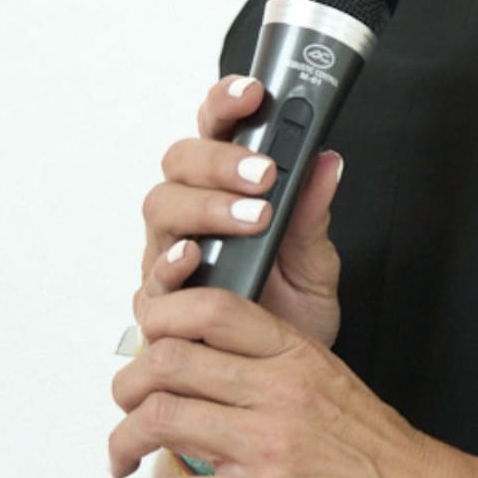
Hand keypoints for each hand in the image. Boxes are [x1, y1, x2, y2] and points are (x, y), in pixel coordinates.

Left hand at [109, 286, 477, 477]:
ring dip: (121, 441)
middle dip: (128, 384)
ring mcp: (270, 446)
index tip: (146, 342)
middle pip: (169, 359)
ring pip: (160, 419)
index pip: (211, 307)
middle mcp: (280, 391)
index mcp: (298, 355)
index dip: (161, 317)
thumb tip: (206, 366)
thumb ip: (272, 370)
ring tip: (121, 456)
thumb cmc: (382, 453)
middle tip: (125, 404)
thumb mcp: (332, 385)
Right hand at [135, 74, 342, 349]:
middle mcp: (190, 216)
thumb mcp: (314, 263)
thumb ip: (313, 214)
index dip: (227, 103)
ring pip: (161, 207)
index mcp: (227, 191)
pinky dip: (171, 262)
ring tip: (249, 215)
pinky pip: (150, 274)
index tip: (254, 92)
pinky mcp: (158, 303)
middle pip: (180, 162)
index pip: (216, 131)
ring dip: (205, 205)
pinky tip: (193, 256)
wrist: (274, 386)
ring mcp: (167, 256)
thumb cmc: (288, 316)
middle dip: (220, 159)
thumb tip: (327, 160)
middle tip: (263, 174)